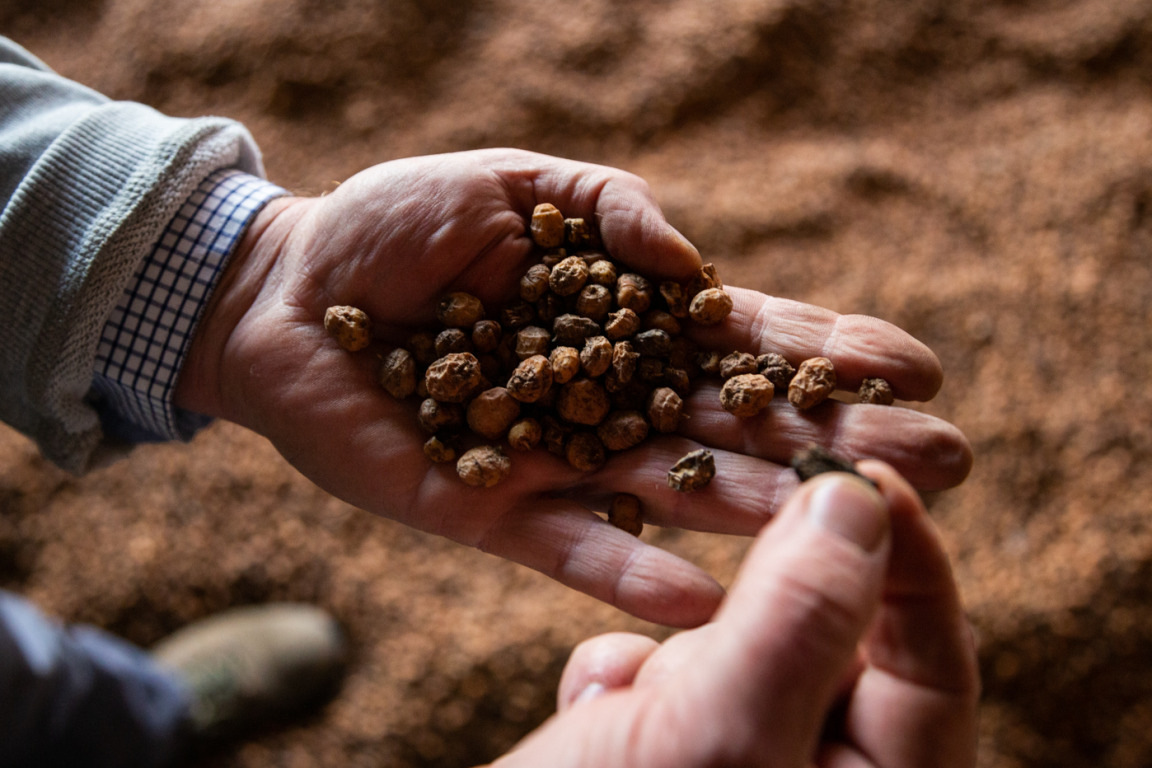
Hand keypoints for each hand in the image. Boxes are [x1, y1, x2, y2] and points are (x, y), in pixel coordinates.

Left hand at [176, 148, 971, 626]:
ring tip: (861, 528)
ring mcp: (555, 459)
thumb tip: (694, 263)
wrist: (286, 291)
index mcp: (623, 322)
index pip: (742, 339)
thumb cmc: (398, 225)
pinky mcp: (488, 509)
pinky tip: (701, 599)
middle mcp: (607, 399)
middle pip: (736, 425)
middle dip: (836, 440)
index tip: (914, 365)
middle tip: (946, 460)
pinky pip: (567, 547)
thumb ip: (612, 211)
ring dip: (764, 511)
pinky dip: (627, 571)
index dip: (826, 348)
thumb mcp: (517, 185)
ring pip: (675, 491)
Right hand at [491, 462, 979, 767]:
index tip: (855, 465)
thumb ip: (800, 618)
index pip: (933, 666)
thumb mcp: (712, 734)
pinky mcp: (665, 760)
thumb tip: (861, 496)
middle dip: (766, 600)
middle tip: (735, 521)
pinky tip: (591, 711)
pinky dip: (625, 681)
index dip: (907, 560)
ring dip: (679, 652)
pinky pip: (670, 681)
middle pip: (835, 645)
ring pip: (740, 651)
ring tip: (630, 693)